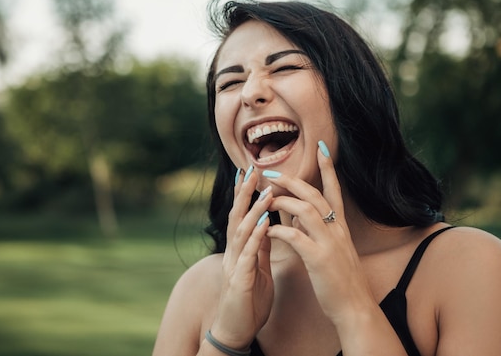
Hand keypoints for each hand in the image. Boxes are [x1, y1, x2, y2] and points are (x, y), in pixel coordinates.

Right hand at [210, 166, 274, 349]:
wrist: (236, 331)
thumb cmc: (248, 302)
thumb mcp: (257, 269)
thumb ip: (260, 248)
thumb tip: (267, 226)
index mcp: (239, 250)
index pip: (241, 216)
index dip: (245, 193)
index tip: (251, 171)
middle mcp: (233, 253)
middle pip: (236, 217)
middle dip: (244, 192)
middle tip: (251, 168)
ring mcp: (234, 266)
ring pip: (241, 231)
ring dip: (253, 210)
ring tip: (264, 191)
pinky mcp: (239, 280)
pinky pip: (247, 255)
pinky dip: (255, 238)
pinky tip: (263, 224)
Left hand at [265, 142, 373, 324]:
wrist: (355, 308)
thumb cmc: (341, 281)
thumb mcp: (331, 250)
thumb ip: (316, 230)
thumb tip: (298, 215)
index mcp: (340, 227)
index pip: (334, 190)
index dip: (328, 168)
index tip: (320, 148)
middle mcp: (337, 230)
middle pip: (315, 195)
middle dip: (293, 180)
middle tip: (272, 172)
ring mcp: (329, 244)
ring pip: (306, 210)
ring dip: (283, 201)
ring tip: (265, 198)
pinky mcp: (320, 260)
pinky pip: (296, 237)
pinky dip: (280, 230)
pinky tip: (267, 229)